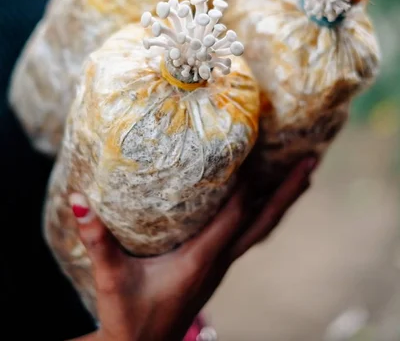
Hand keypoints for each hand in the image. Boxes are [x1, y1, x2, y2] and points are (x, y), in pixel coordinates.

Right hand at [70, 157, 315, 340]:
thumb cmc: (129, 317)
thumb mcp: (111, 279)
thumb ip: (97, 240)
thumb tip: (79, 200)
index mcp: (201, 260)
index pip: (234, 216)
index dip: (245, 184)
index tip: (253, 147)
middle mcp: (219, 260)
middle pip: (264, 222)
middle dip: (288, 192)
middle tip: (312, 162)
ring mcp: (222, 264)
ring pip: (262, 228)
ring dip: (283, 200)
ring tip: (304, 173)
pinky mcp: (216, 265)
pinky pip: (250, 233)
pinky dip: (264, 212)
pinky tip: (266, 200)